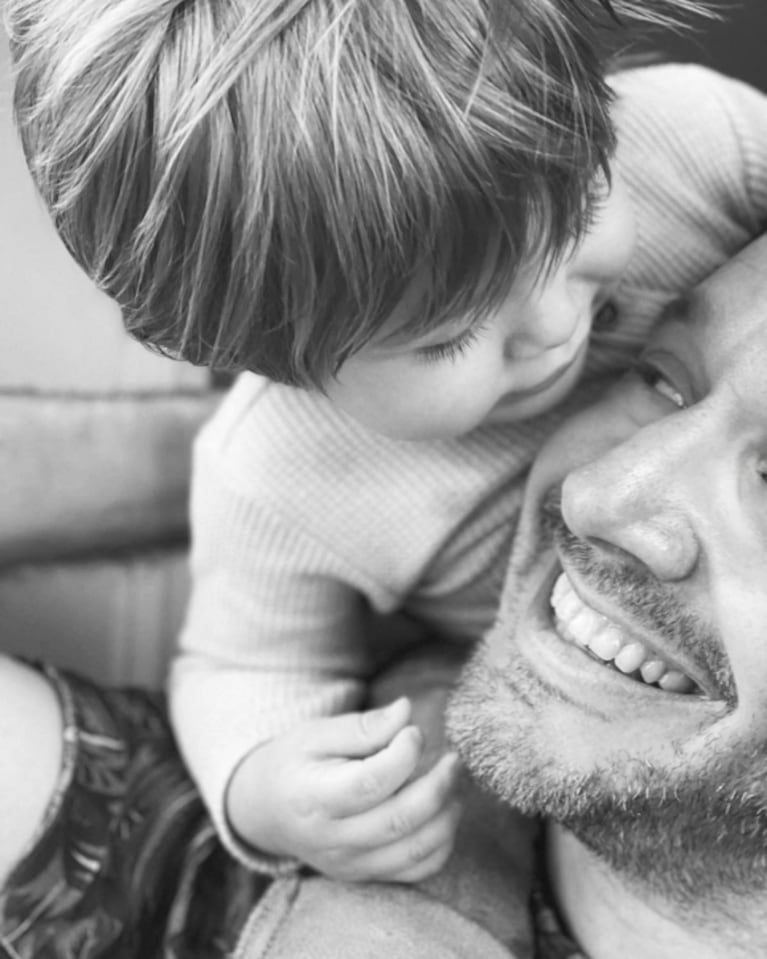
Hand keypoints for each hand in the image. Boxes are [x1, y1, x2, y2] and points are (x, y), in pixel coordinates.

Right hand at [226, 698, 461, 881]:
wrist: (268, 810)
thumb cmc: (295, 762)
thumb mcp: (316, 733)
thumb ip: (363, 726)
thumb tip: (406, 712)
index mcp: (312, 798)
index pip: (369, 783)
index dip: (402, 755)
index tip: (413, 731)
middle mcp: (332, 840)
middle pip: (399, 820)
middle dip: (438, 785)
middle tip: (453, 758)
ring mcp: (351, 863)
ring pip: (415, 850)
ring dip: (447, 814)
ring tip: (452, 780)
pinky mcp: (366, 875)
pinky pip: (417, 869)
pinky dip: (442, 842)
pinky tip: (443, 809)